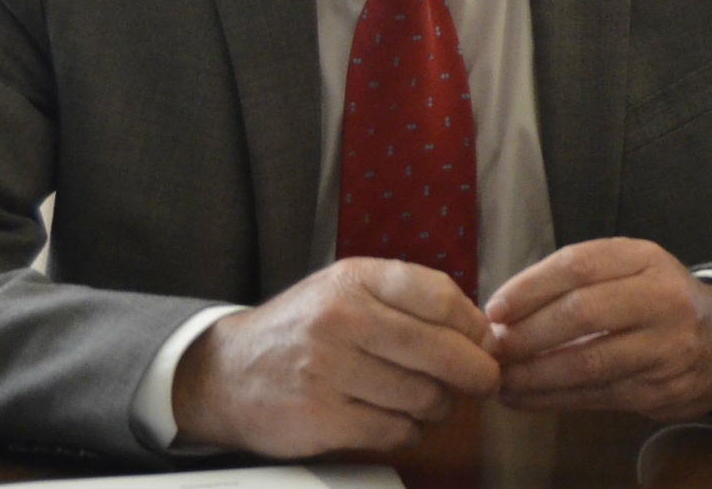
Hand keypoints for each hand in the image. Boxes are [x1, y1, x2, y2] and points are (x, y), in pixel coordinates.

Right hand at [172, 257, 498, 457]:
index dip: (474, 325)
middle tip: (484, 381)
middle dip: (476, 372)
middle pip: (442, 351)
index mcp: (355, 280)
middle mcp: (342, 320)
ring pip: (424, 397)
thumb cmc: (304, 330)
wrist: (226, 373)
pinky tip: (400, 421)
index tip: (485, 341)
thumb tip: (480, 330)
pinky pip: (396, 431)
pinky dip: (409, 431)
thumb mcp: (347, 290)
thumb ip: (409, 299)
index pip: (441, 296)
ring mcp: (329, 371)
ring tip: (429, 401)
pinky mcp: (322, 419)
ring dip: (439, 406)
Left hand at [485, 238, 711, 418]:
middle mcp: (663, 297)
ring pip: (588, 362)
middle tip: (494, 349)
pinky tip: (525, 398)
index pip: (580, 265)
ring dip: (535, 375)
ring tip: (501, 380)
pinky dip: (554, 400)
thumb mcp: (629, 271)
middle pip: (583, 312)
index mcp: (646, 258)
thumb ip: (576, 283)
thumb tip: (503, 313)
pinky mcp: (663, 389)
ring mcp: (667, 345)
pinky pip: (598, 396)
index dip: (531, 288)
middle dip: (529, 334)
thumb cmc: (656, 301)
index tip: (495, 309)